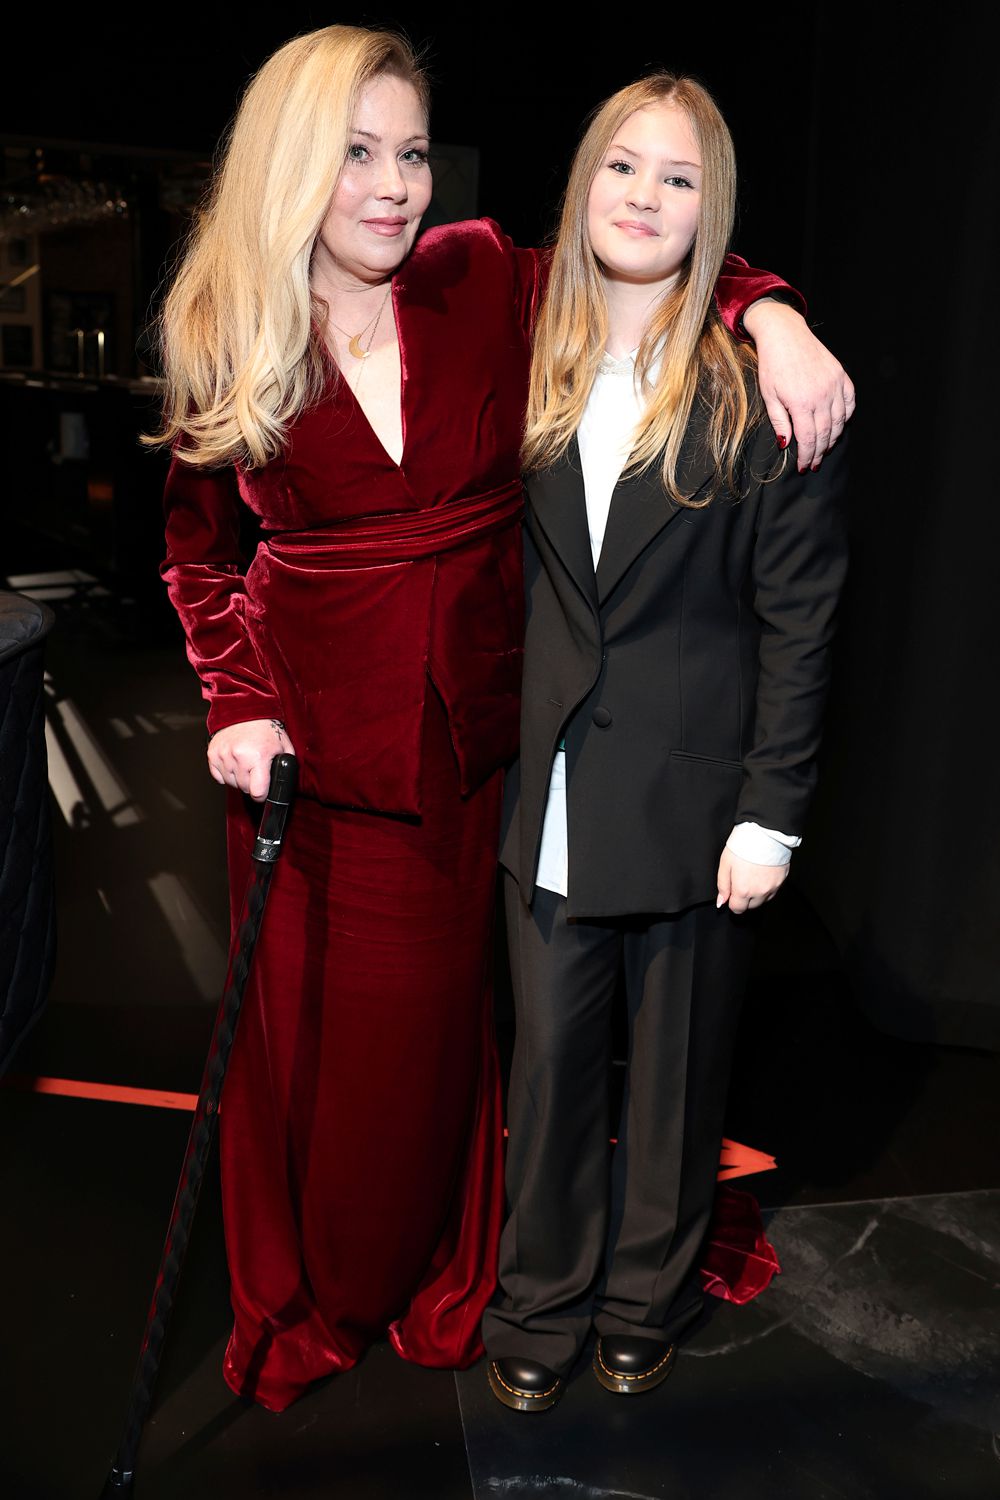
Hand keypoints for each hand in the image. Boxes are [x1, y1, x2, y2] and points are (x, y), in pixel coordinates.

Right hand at [207, 718, 295, 801]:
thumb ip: (286, 767)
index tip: (263, 792)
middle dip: (251, 784)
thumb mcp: (284, 747)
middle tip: (256, 771)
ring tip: (246, 764)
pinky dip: (226, 773)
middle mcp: (238, 756)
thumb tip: (284, 785)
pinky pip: (218, 776)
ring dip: (238, 778)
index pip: (257, 792)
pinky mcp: (212, 753)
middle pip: (244, 788)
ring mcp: (223, 755)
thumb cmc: (266, 729)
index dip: (262, 795)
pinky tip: (234, 763)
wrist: (246, 711)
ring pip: (231, 783)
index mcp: (258, 756)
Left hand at [715, 847, 787, 913]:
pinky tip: (762, 875)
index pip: (737, 908)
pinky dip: (766, 888)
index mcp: (743, 890)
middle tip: (742, 881)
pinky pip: (773, 892)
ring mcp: (772, 887)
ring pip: (762, 900)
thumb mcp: (725, 864)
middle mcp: (759, 892)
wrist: (765, 833)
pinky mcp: (781, 881)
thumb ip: (723, 886)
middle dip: (744, 898)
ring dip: (756, 894)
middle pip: (750, 906)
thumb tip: (721, 902)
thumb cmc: (743, 846)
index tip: (732, 892)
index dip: (732, 901)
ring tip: (752, 876)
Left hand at [742, 298, 855, 470]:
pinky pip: (850, 401)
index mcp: (801, 403)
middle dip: (819, 452)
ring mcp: (834, 385)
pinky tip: (839, 425)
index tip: (804, 466)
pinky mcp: (841, 375)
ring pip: (840, 421)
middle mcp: (822, 395)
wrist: (784, 334)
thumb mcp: (769, 395)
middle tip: (814, 463)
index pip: (808, 439)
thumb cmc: (772, 364)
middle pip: (825, 433)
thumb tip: (786, 444)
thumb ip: (780, 421)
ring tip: (825, 448)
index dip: (806, 456)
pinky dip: (847, 416)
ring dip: (833, 438)